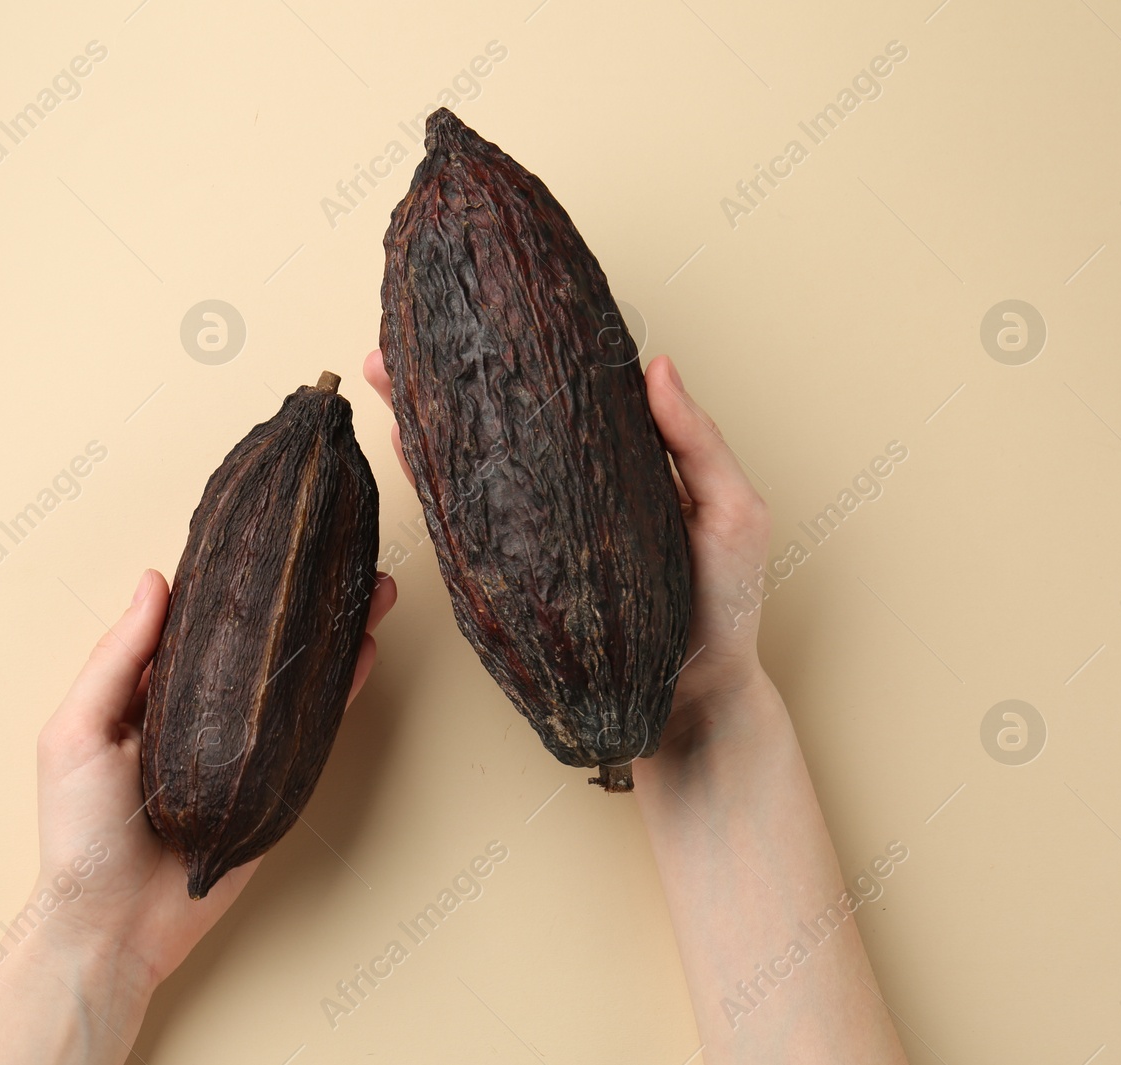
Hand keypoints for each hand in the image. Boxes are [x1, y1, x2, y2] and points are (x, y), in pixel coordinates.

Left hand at [32, 565, 396, 990]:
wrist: (112, 929)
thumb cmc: (79, 834)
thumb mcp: (77, 732)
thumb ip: (116, 659)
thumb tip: (153, 580)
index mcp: (151, 692)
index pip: (198, 622)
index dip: (231, 581)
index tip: (266, 535)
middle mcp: (203, 712)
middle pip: (259, 643)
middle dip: (298, 598)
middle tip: (333, 551)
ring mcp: (245, 748)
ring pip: (295, 678)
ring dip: (332, 633)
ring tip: (365, 589)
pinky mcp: (275, 785)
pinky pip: (312, 732)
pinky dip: (338, 691)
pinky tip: (361, 652)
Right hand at [361, 348, 769, 758]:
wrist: (697, 701)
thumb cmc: (727, 605)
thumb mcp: (733, 511)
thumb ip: (697, 441)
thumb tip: (656, 363)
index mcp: (616, 463)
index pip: (561, 393)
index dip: (523, 351)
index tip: (489, 307)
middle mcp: (564, 491)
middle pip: (500, 419)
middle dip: (448, 375)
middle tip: (405, 337)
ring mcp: (533, 532)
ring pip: (471, 462)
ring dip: (425, 418)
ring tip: (386, 375)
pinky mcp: (514, 576)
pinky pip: (464, 525)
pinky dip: (433, 484)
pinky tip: (406, 446)